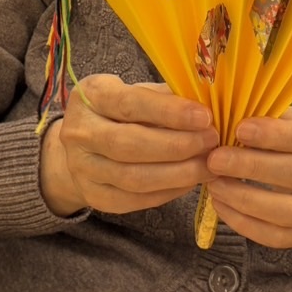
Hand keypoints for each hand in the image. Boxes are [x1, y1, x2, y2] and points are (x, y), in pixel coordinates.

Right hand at [39, 74, 218, 216]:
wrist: (83, 145)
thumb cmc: (120, 112)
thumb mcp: (136, 92)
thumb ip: (165, 97)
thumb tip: (206, 105)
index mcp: (90, 96)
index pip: (129, 104)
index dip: (169, 112)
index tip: (204, 116)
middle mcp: (79, 132)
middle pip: (131, 144)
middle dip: (178, 145)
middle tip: (211, 141)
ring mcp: (83, 168)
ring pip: (134, 178)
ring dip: (178, 173)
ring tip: (208, 165)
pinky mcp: (94, 196)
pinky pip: (135, 199)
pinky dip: (168, 192)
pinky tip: (190, 181)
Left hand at [205, 109, 291, 248]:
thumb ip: (275, 119)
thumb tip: (234, 118)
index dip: (276, 135)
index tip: (241, 129)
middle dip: (253, 167)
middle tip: (216, 159)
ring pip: (288, 213)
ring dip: (246, 199)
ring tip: (215, 183)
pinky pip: (278, 237)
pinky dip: (246, 223)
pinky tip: (222, 205)